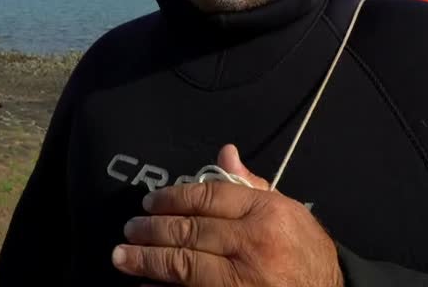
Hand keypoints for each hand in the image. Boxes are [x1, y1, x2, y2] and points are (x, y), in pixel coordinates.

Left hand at [112, 144, 343, 286]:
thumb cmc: (305, 252)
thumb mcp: (286, 211)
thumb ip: (250, 185)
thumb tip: (223, 153)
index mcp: (267, 213)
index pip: (209, 196)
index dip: (174, 197)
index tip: (150, 202)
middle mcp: (255, 243)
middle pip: (190, 231)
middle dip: (152, 230)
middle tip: (129, 229)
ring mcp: (244, 279)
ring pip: (183, 265)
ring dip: (147, 260)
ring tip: (123, 256)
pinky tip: (146, 286)